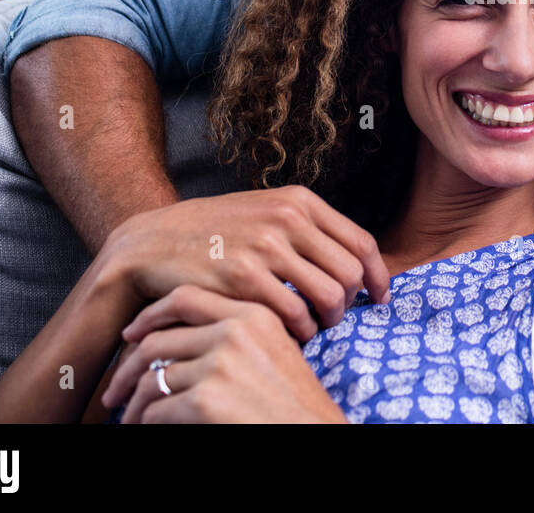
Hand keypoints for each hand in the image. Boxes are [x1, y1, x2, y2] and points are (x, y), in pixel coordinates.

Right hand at [99, 185, 390, 341]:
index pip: (361, 242)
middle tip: (334, 317)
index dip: (378, 275)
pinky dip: (300, 332)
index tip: (379, 295)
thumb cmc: (217, 232)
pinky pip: (295, 316)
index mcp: (299, 201)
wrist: (154, 242)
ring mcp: (266, 248)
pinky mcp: (244, 279)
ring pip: (329, 298)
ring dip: (327, 321)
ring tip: (312, 327)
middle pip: (350, 273)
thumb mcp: (266, 211)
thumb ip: (309, 229)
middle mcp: (288, 219)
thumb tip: (357, 262)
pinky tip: (288, 332)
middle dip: (350, 303)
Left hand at [101, 284, 347, 422]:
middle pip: (157, 340)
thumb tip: (173, 339)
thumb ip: (235, 335)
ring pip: (152, 377)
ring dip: (133, 402)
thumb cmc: (296, 404)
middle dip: (127, 368)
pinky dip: (148, 423)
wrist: (316, 434)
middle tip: (115, 390)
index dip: (150, 315)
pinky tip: (150, 429)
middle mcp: (236, 332)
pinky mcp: (207, 400)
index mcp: (254, 314)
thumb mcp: (275, 352)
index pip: (185, 298)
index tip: (131, 334)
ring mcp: (221, 364)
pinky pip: (157, 409)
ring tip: (130, 417)